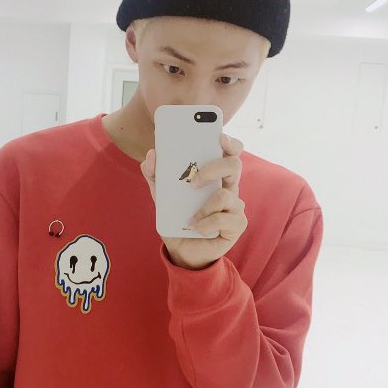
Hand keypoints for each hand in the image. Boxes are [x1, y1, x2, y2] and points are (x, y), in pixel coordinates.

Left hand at [140, 132, 246, 269]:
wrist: (182, 250)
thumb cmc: (177, 218)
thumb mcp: (161, 195)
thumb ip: (155, 174)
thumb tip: (151, 155)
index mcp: (214, 175)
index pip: (230, 152)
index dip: (230, 142)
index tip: (219, 137)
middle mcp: (228, 187)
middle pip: (234, 165)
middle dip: (213, 168)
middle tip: (193, 182)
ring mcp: (235, 206)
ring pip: (225, 195)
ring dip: (203, 208)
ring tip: (189, 219)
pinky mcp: (236, 225)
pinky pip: (224, 218)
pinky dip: (206, 224)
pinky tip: (197, 228)